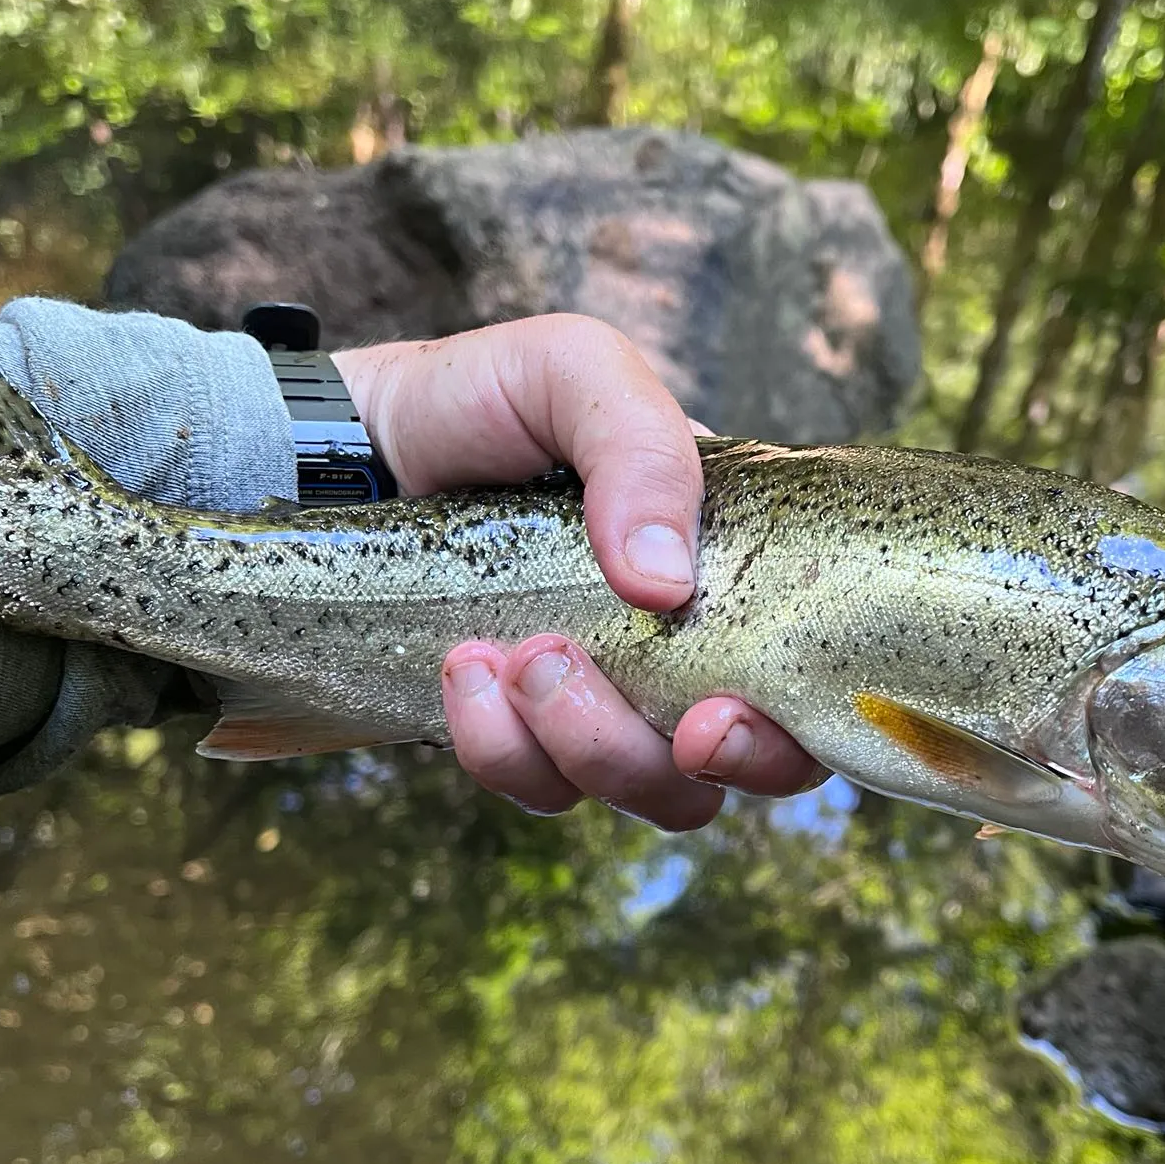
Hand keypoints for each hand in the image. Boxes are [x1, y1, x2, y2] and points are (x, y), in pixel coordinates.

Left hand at [333, 316, 824, 829]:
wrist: (351, 446)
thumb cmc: (484, 399)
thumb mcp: (574, 372)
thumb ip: (643, 449)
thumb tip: (667, 586)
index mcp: (732, 567)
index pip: (813, 681)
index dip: (790, 733)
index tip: (716, 718)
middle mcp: (684, 650)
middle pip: (737, 769)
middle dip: (682, 762)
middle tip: (581, 676)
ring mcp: (604, 702)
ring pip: (642, 792)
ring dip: (579, 744)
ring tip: (508, 653)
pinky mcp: (523, 737)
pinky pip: (538, 788)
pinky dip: (499, 747)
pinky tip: (461, 669)